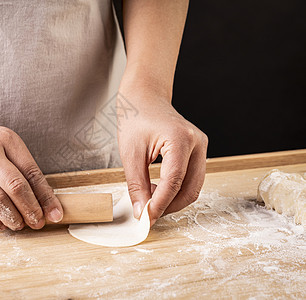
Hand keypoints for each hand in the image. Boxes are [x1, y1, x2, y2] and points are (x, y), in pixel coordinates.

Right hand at [0, 116, 63, 230]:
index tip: (55, 214)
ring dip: (13, 216)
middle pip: (15, 185)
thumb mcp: (3, 144)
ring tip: (20, 225)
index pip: (31, 172)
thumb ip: (21, 168)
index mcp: (5, 140)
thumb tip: (43, 201)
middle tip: (38, 223)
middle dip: (31, 208)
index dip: (45, 196)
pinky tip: (1, 224)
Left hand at [117, 84, 207, 225]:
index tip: (145, 219)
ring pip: (193, 186)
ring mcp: (201, 146)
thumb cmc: (135, 118)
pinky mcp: (198, 151)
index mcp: (181, 139)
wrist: (145, 98)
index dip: (159, 205)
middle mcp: (198, 143)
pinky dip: (176, 189)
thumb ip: (137, 185)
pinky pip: (191, 178)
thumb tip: (142, 212)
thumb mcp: (130, 153)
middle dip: (169, 206)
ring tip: (150, 199)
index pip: (174, 182)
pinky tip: (157, 188)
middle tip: (148, 214)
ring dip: (173, 199)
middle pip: (190, 189)